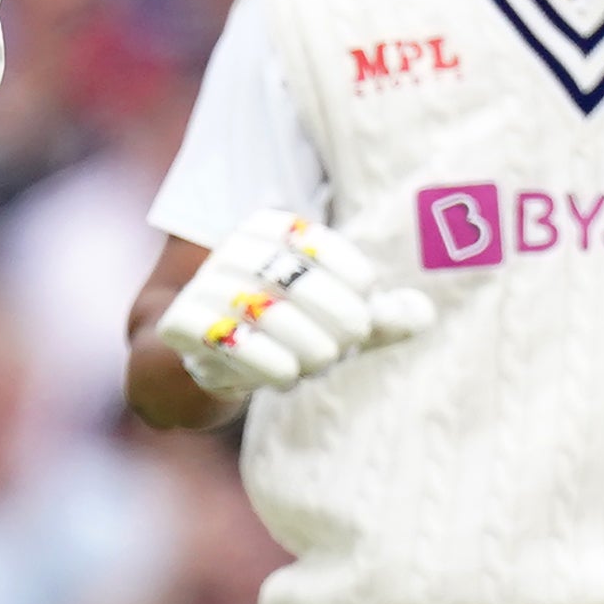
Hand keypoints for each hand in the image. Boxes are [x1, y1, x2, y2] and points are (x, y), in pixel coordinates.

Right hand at [157, 211, 430, 396]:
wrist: (213, 358)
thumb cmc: (291, 331)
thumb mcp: (340, 322)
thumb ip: (381, 317)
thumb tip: (423, 314)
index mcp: (269, 229)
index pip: (310, 238)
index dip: (347, 270)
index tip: (367, 296)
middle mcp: (231, 248)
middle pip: (289, 275)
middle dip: (330, 311)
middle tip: (351, 340)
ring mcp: (202, 285)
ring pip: (258, 308)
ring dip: (301, 340)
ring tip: (322, 361)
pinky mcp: (180, 322)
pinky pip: (220, 337)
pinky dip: (261, 359)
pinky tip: (287, 374)